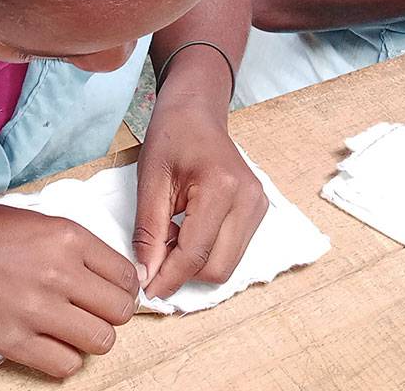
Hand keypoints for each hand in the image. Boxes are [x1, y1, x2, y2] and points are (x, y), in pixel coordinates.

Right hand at [0, 205, 136, 378]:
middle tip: (93, 312)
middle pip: (120, 311)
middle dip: (111, 314)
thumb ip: (74, 244)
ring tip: (74, 330)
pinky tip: (53, 344)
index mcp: (66, 237)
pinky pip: (65, 364)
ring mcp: (36, 309)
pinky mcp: (14, 340)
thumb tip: (110, 272)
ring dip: (92, 338)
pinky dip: (66, 359)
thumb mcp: (35, 219)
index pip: (125, 275)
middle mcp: (57, 273)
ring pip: (101, 341)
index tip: (111, 293)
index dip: (123, 288)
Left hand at [131, 94, 266, 298]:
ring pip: (227, 265)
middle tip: (153, 260)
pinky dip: (207, 254)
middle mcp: (248, 200)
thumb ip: (149, 232)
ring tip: (169, 240)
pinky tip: (186, 233)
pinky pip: (232, 251)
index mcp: (221, 188)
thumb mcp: (151, 181)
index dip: (169, 278)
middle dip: (183, 274)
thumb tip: (146, 275)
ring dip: (195, 265)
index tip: (147, 291)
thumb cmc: (172, 137)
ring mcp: (258, 207)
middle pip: (217, 268)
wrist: (197, 113)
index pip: (195, 253)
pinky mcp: (258, 212)